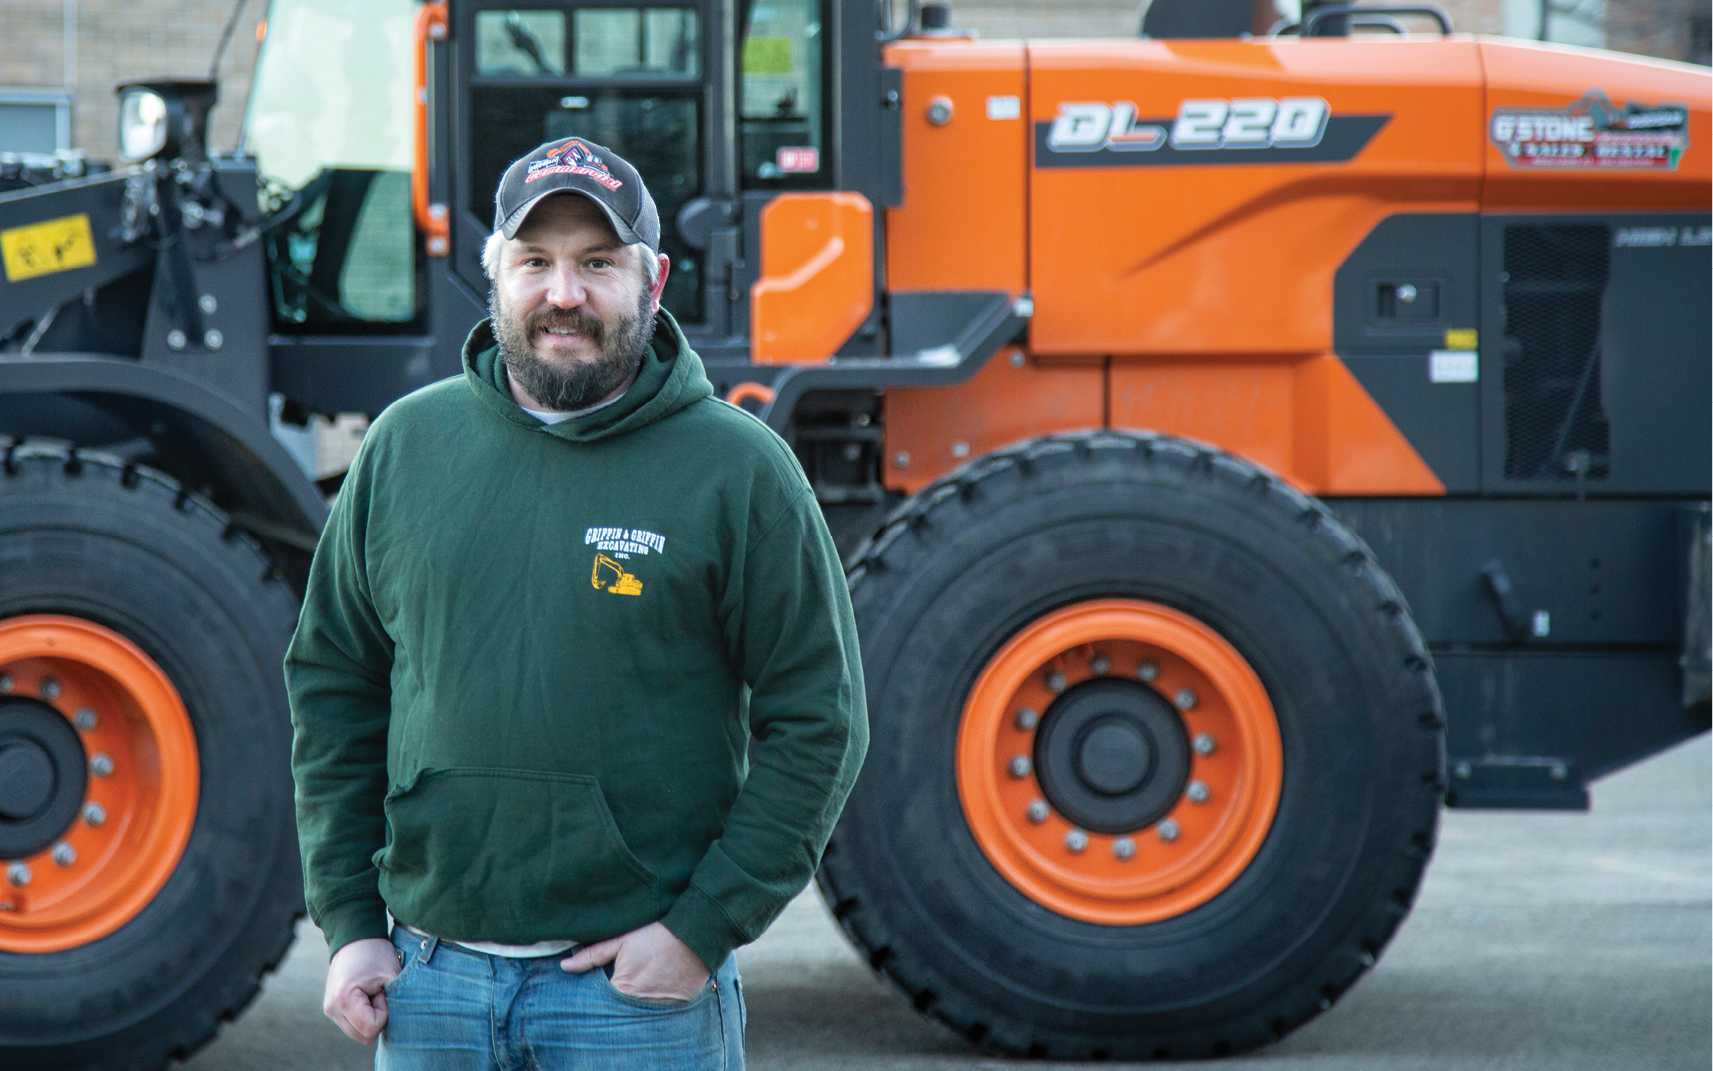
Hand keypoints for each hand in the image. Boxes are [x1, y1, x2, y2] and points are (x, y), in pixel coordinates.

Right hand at [324, 937, 398, 1043]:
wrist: (355, 938)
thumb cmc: (375, 954)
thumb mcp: (392, 976)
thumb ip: (397, 1002)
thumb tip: (403, 1026)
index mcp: (344, 999)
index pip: (371, 1029)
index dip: (384, 1012)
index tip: (382, 991)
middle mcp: (332, 1009)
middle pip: (364, 1037)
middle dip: (377, 1018)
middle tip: (378, 992)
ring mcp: (330, 1011)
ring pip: (358, 1034)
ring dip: (370, 1018)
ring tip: (371, 993)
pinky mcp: (332, 1010)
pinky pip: (353, 1025)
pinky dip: (363, 1016)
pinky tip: (365, 996)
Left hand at [561, 921, 709, 1001]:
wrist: (696, 933)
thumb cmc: (656, 934)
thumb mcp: (622, 940)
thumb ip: (592, 955)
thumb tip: (565, 966)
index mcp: (623, 989)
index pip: (601, 1004)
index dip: (600, 996)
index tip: (605, 984)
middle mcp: (641, 1004)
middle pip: (621, 1011)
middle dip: (619, 1001)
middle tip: (629, 979)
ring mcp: (661, 1007)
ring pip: (640, 1012)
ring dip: (638, 1002)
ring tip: (644, 980)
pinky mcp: (678, 1006)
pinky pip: (661, 1011)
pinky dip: (657, 1001)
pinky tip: (660, 985)